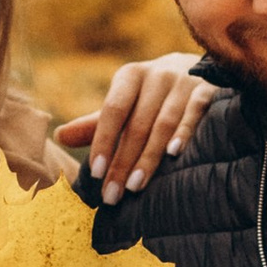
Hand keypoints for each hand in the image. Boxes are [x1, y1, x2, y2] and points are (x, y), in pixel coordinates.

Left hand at [56, 52, 217, 201]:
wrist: (197, 71)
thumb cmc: (151, 97)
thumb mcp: (124, 105)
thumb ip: (96, 124)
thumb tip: (59, 136)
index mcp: (130, 77)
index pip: (112, 111)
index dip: (103, 141)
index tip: (95, 173)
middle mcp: (157, 75)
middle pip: (137, 124)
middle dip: (123, 162)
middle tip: (112, 195)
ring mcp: (183, 82)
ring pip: (163, 123)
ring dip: (149, 156)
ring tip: (135, 185)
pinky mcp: (207, 91)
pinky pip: (195, 113)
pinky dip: (185, 132)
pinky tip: (174, 153)